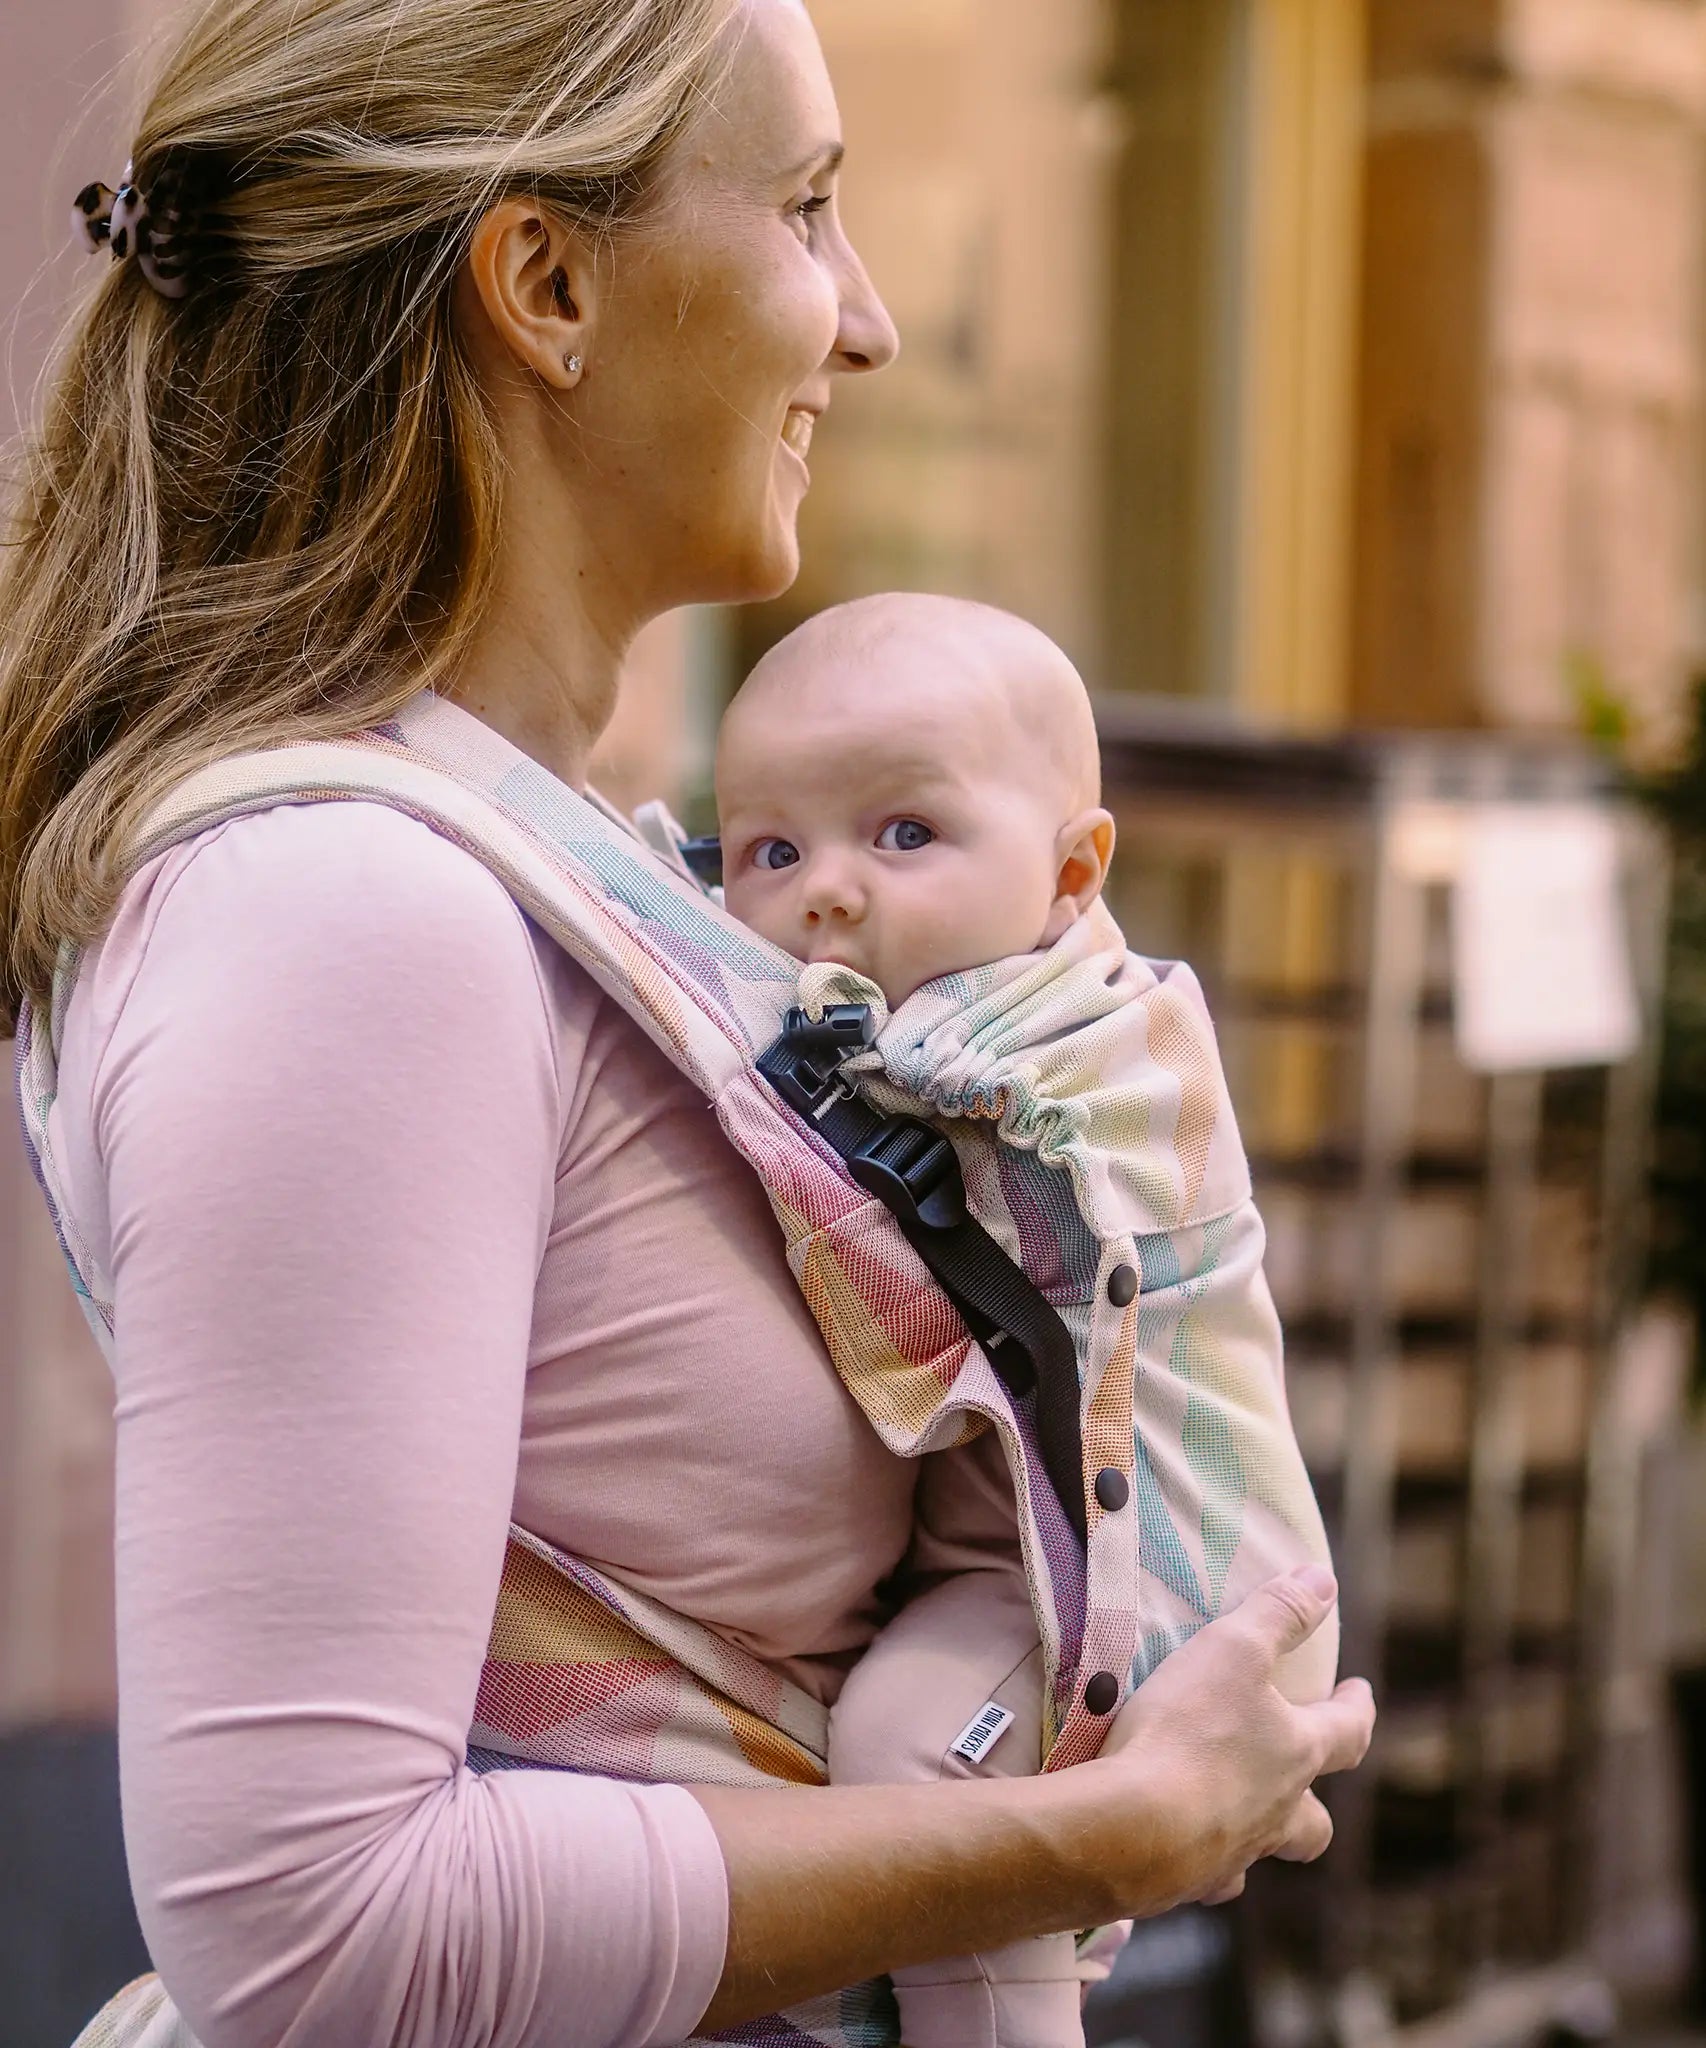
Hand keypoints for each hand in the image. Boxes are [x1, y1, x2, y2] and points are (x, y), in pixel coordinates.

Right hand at [1082, 1566, 1373, 1911]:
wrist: (1134, 1828)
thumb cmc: (1189, 1730)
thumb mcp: (1233, 1648)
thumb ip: (1279, 1612)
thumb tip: (1324, 1581)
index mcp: (1298, 1754)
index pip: (1348, 1731)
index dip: (1357, 1708)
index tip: (1361, 1691)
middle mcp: (1278, 1811)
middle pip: (1316, 1820)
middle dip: (1316, 1801)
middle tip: (1305, 1780)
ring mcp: (1235, 1853)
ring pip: (1263, 1851)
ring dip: (1261, 1835)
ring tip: (1238, 1818)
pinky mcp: (1188, 1880)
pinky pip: (1207, 1878)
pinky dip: (1203, 1862)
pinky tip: (1183, 1852)